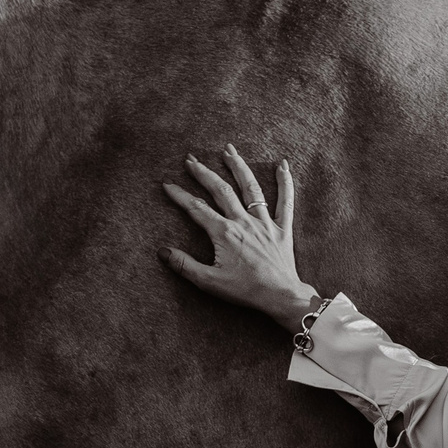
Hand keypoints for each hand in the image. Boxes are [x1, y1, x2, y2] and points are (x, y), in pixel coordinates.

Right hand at [161, 144, 315, 329]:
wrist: (280, 297)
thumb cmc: (245, 291)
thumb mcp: (209, 282)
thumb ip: (184, 265)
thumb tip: (162, 251)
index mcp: (224, 233)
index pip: (197, 208)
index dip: (179, 195)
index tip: (167, 184)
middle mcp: (243, 222)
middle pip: (221, 190)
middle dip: (204, 173)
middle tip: (191, 159)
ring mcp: (264, 222)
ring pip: (250, 188)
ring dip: (238, 167)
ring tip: (228, 150)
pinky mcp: (281, 228)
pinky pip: (285, 201)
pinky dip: (285, 182)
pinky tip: (283, 165)